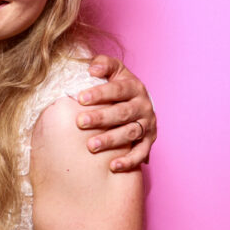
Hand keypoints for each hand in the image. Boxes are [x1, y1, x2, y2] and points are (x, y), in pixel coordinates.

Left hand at [76, 55, 155, 172]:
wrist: (138, 101)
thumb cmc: (118, 85)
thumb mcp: (114, 70)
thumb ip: (103, 64)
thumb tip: (92, 68)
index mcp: (134, 87)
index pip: (117, 89)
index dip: (99, 93)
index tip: (80, 98)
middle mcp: (143, 106)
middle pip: (123, 112)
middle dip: (101, 118)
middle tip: (80, 122)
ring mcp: (147, 124)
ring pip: (130, 133)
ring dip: (111, 140)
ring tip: (91, 146)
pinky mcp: (149, 141)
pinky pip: (141, 152)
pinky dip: (129, 160)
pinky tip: (112, 166)